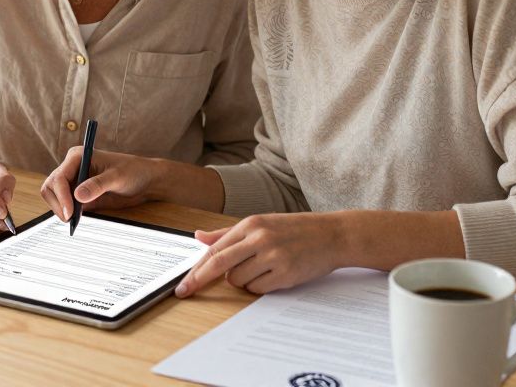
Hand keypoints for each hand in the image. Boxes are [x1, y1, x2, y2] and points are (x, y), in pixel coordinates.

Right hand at [40, 148, 160, 220]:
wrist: (145, 181)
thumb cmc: (133, 171)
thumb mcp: (117, 177)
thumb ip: (98, 185)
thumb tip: (78, 196)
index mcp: (77, 157)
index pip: (59, 177)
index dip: (61, 196)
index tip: (70, 212)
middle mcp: (72, 168)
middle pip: (51, 187)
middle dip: (57, 203)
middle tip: (70, 219)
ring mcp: (74, 182)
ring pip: (54, 197)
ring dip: (60, 209)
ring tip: (74, 220)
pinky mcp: (79, 195)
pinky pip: (66, 205)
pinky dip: (67, 213)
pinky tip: (77, 220)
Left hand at [174, 213, 345, 296]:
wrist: (332, 234)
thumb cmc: (295, 229)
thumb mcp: (261, 224)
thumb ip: (227, 232)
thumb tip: (198, 236)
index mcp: (250, 224)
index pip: (214, 250)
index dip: (195, 269)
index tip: (183, 285)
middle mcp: (259, 238)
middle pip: (218, 265)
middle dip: (199, 280)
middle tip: (185, 292)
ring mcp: (273, 255)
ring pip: (238, 280)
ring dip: (243, 281)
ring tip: (262, 269)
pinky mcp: (286, 273)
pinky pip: (258, 289)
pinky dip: (260, 287)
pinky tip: (274, 275)